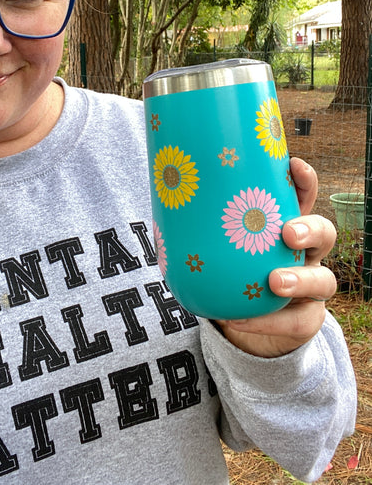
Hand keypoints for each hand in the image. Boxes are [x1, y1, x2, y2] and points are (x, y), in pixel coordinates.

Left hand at [217, 157, 337, 357]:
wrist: (238, 317)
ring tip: (275, 281)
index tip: (292, 165)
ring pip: (324, 280)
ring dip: (301, 279)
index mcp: (285, 225)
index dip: (304, 181)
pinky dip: (269, 322)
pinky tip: (239, 320)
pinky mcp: (306, 318)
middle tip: (287, 233)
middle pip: (325, 234)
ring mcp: (310, 286)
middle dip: (311, 229)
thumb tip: (163, 196)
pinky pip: (298, 322)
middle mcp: (305, 253)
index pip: (304, 197)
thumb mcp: (219, 243)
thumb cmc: (227, 268)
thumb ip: (201, 224)